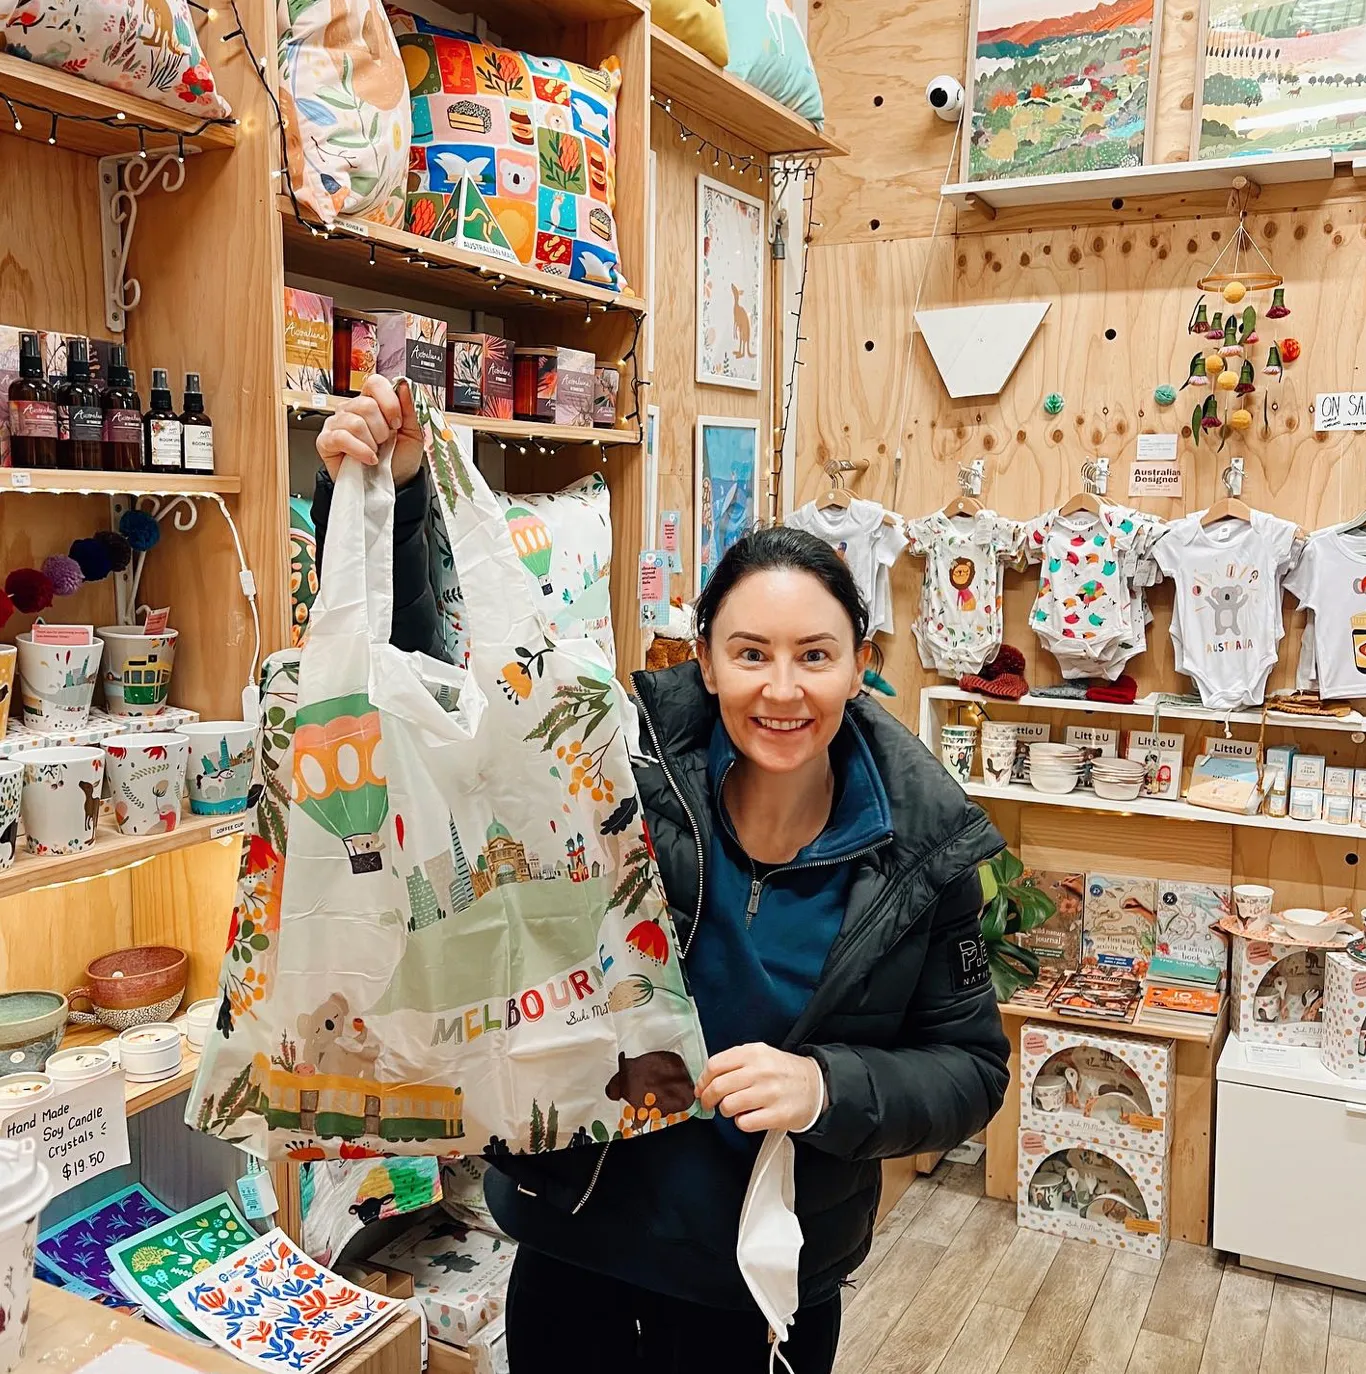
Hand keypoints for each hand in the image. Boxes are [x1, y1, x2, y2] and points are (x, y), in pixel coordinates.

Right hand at [316, 375, 422, 486]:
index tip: (398, 423)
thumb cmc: (400, 458)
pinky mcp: (326, 441)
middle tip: (385, 442)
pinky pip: (341, 437)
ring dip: (372, 442)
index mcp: (373, 402)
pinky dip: (360, 450)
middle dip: (382, 429)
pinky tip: (369, 458)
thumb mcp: (414, 433)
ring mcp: (336, 424)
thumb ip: (411, 408)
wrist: (392, 484)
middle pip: (366, 404)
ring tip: (375, 451)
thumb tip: (404, 385)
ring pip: (355, 422)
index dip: (389, 402)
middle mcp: (352, 409)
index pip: (375, 383)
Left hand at [696, 1043, 824, 1133]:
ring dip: (725, 1111)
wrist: (815, 1085)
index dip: (702, 1080)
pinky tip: (749, 1117)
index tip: (701, 1088)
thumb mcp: (759, 1055)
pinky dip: (741, 1123)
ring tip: (733, 1109)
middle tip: (709, 1104)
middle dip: (708, 1099)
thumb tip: (704, 1081)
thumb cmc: (781, 1072)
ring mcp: (769, 1093)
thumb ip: (733, 1062)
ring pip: (728, 1106)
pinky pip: (744, 1123)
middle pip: (718, 1087)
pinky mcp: (777, 1115)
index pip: (715, 1066)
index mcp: (753, 1053)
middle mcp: (761, 1071)